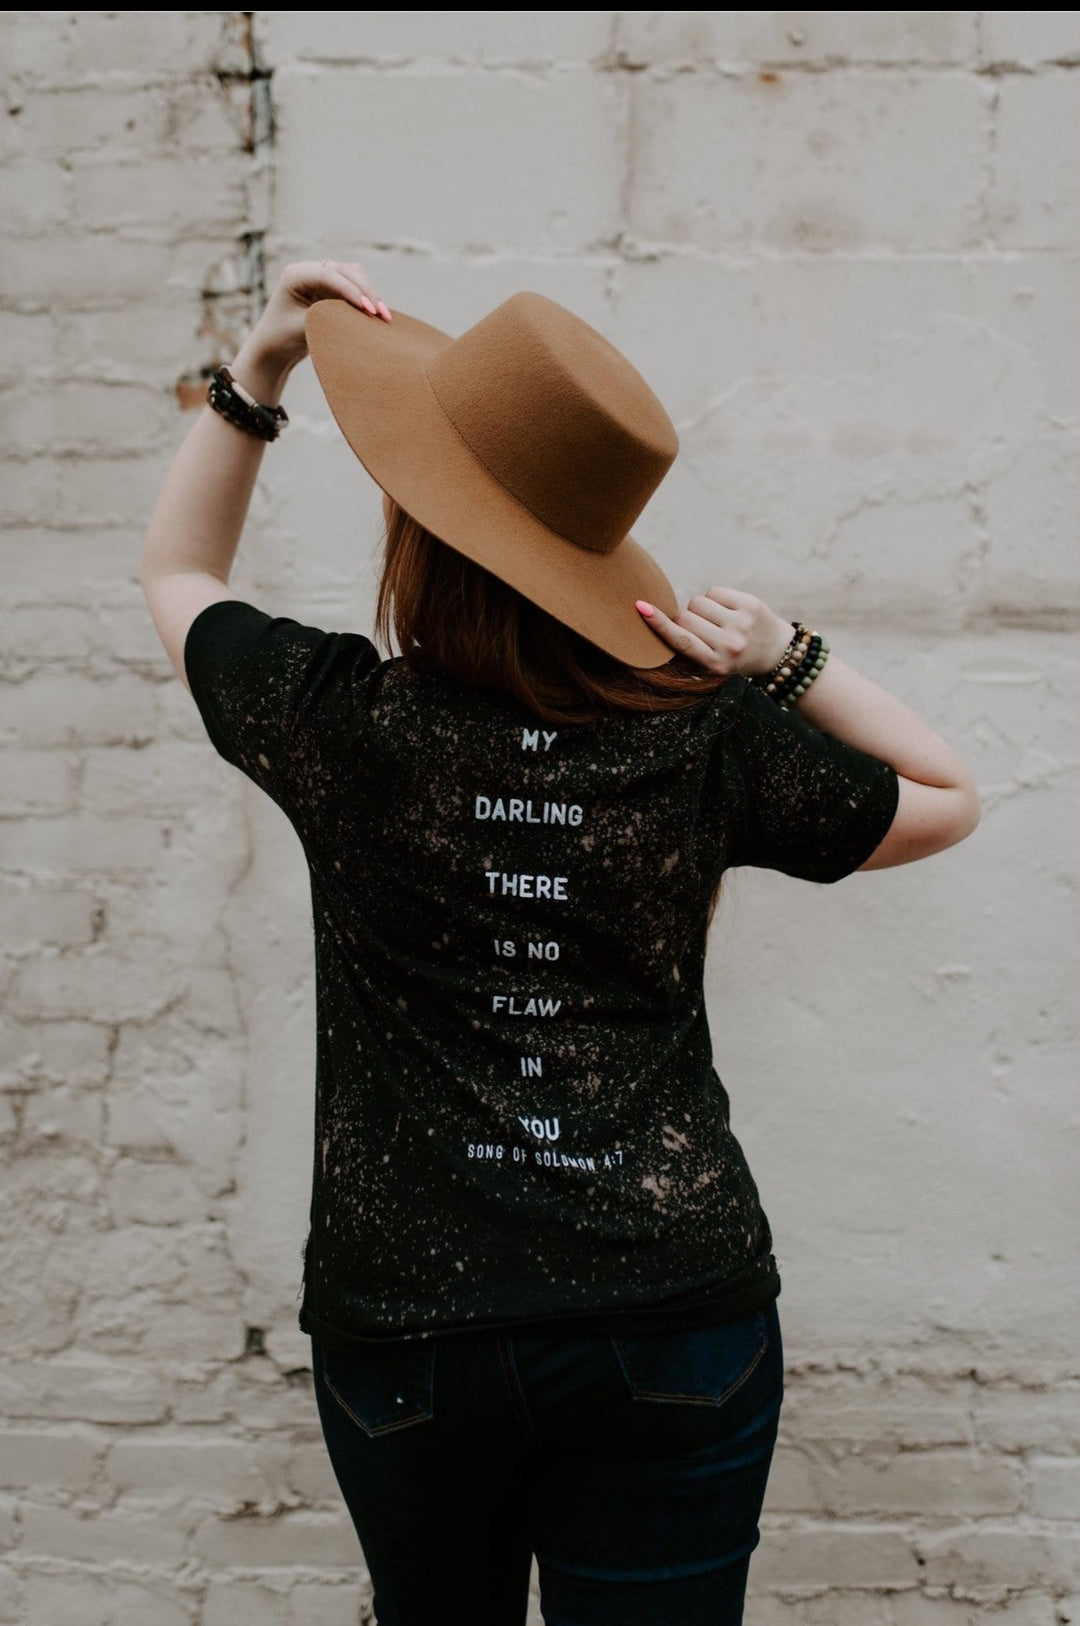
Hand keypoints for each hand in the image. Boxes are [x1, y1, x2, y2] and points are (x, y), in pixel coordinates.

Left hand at [237, 259, 390, 381]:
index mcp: (295, 275)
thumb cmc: (282, 338)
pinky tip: (379, 314)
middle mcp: (309, 270)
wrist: (274, 347)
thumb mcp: (302, 328)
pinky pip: (355, 287)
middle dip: (365, 291)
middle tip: (380, 315)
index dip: (350, 290)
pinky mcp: (331, 288)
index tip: (368, 309)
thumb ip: (326, 317)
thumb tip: (358, 314)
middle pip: (345, 271)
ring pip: (354, 275)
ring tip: (384, 316)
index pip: (328, 275)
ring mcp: (321, 277)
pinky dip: (367, 299)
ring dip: (370, 293)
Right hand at [635, 587, 793, 677]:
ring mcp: (741, 623)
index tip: (641, 608)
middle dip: (686, 619)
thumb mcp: (714, 665)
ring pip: (697, 601)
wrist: (779, 654)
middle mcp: (729, 644)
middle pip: (685, 617)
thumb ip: (691, 648)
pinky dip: (715, 598)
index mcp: (716, 664)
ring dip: (700, 608)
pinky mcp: (750, 604)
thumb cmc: (737, 658)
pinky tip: (727, 610)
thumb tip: (663, 619)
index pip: (681, 640)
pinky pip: (714, 591)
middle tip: (702, 629)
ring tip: (717, 620)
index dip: (659, 624)